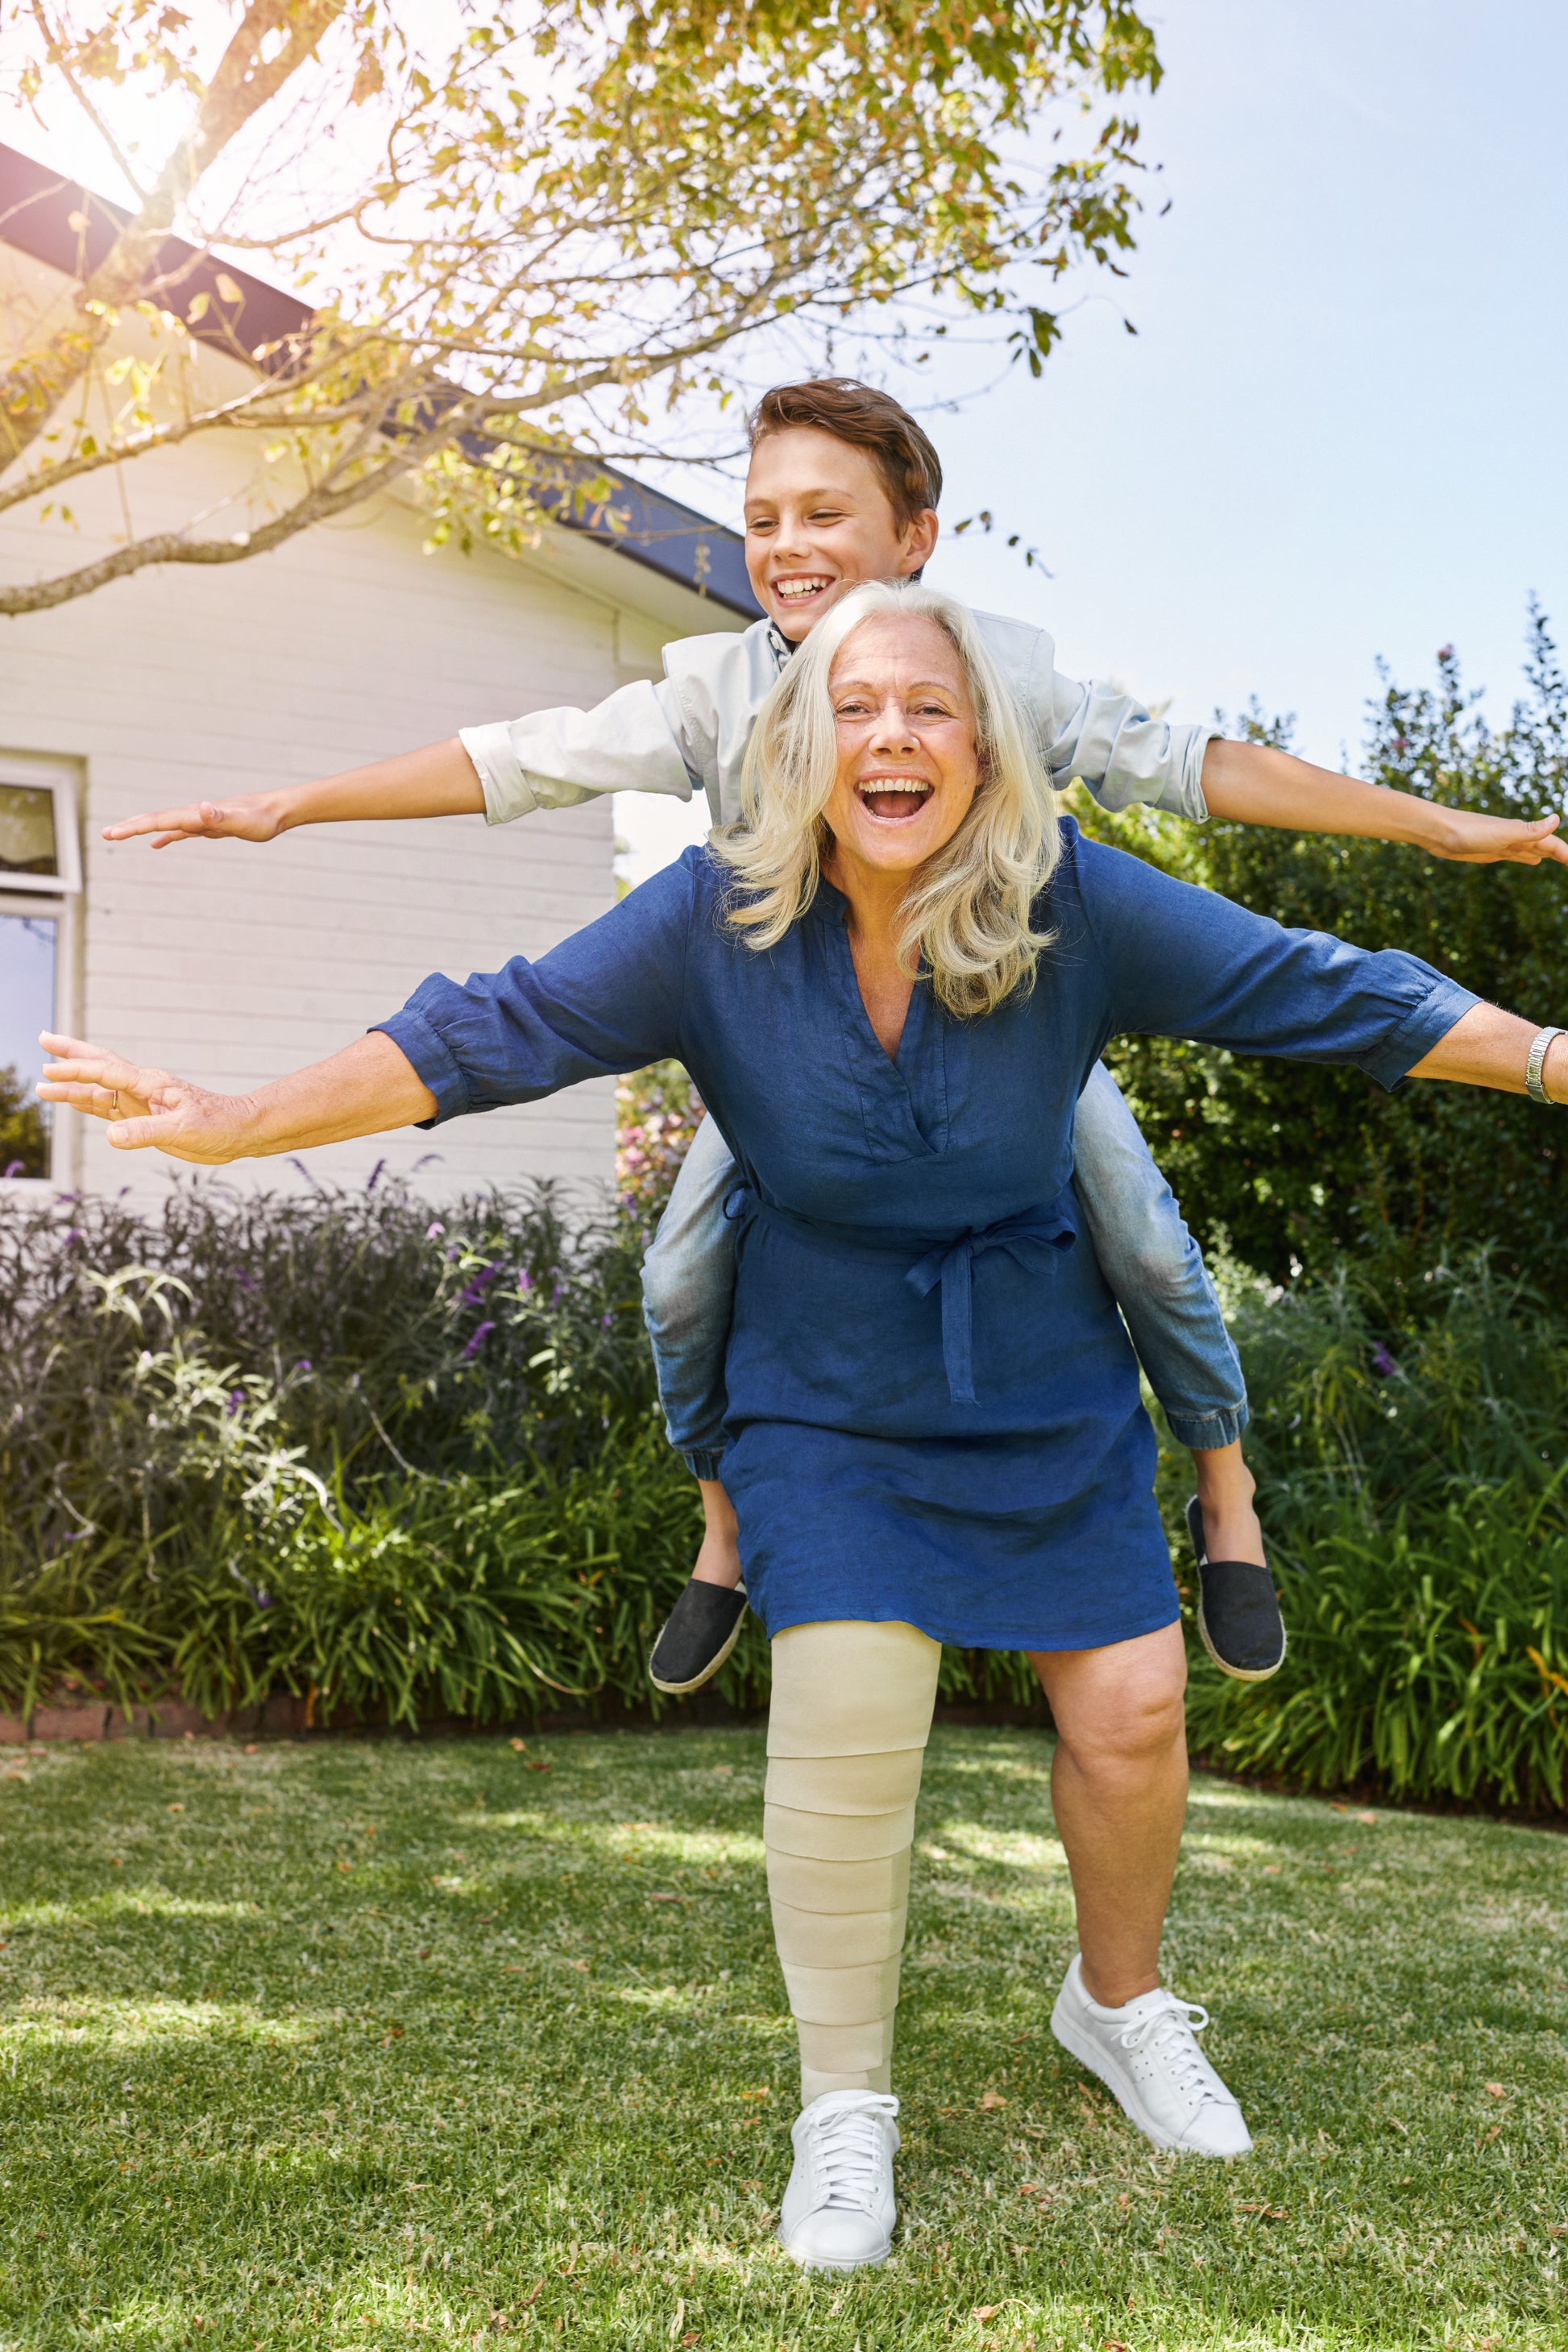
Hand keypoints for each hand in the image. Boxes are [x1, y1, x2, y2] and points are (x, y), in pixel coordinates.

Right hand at [36, 1033, 258, 1161]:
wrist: (240, 1131)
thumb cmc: (218, 1125)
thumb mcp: (182, 1130)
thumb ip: (145, 1133)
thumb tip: (110, 1136)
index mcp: (150, 1084)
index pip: (106, 1073)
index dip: (77, 1071)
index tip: (50, 1071)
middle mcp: (142, 1089)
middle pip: (99, 1066)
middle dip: (70, 1056)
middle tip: (42, 1039)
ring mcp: (142, 1103)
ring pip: (100, 1091)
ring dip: (73, 1088)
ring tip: (42, 1084)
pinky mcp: (146, 1119)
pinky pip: (111, 1109)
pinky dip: (89, 1105)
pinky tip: (73, 1102)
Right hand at [101, 793, 284, 849]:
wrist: (276, 811)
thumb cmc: (261, 819)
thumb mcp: (242, 822)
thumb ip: (221, 815)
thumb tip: (201, 808)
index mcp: (195, 815)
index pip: (158, 820)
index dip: (134, 827)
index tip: (112, 833)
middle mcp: (193, 815)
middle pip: (154, 819)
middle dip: (129, 826)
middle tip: (104, 834)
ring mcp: (198, 820)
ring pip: (162, 824)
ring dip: (140, 829)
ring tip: (117, 834)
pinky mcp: (207, 826)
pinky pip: (178, 832)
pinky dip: (164, 837)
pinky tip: (155, 845)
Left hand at [1424, 808, 1567, 866]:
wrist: (1438, 832)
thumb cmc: (1468, 832)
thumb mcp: (1502, 834)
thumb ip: (1529, 830)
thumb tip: (1556, 818)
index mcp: (1521, 833)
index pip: (1551, 844)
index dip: (1566, 853)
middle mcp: (1516, 836)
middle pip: (1546, 845)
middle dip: (1562, 854)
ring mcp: (1504, 844)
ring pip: (1534, 849)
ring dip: (1549, 854)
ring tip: (1562, 859)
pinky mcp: (1492, 851)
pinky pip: (1517, 855)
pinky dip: (1529, 857)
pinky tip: (1532, 860)